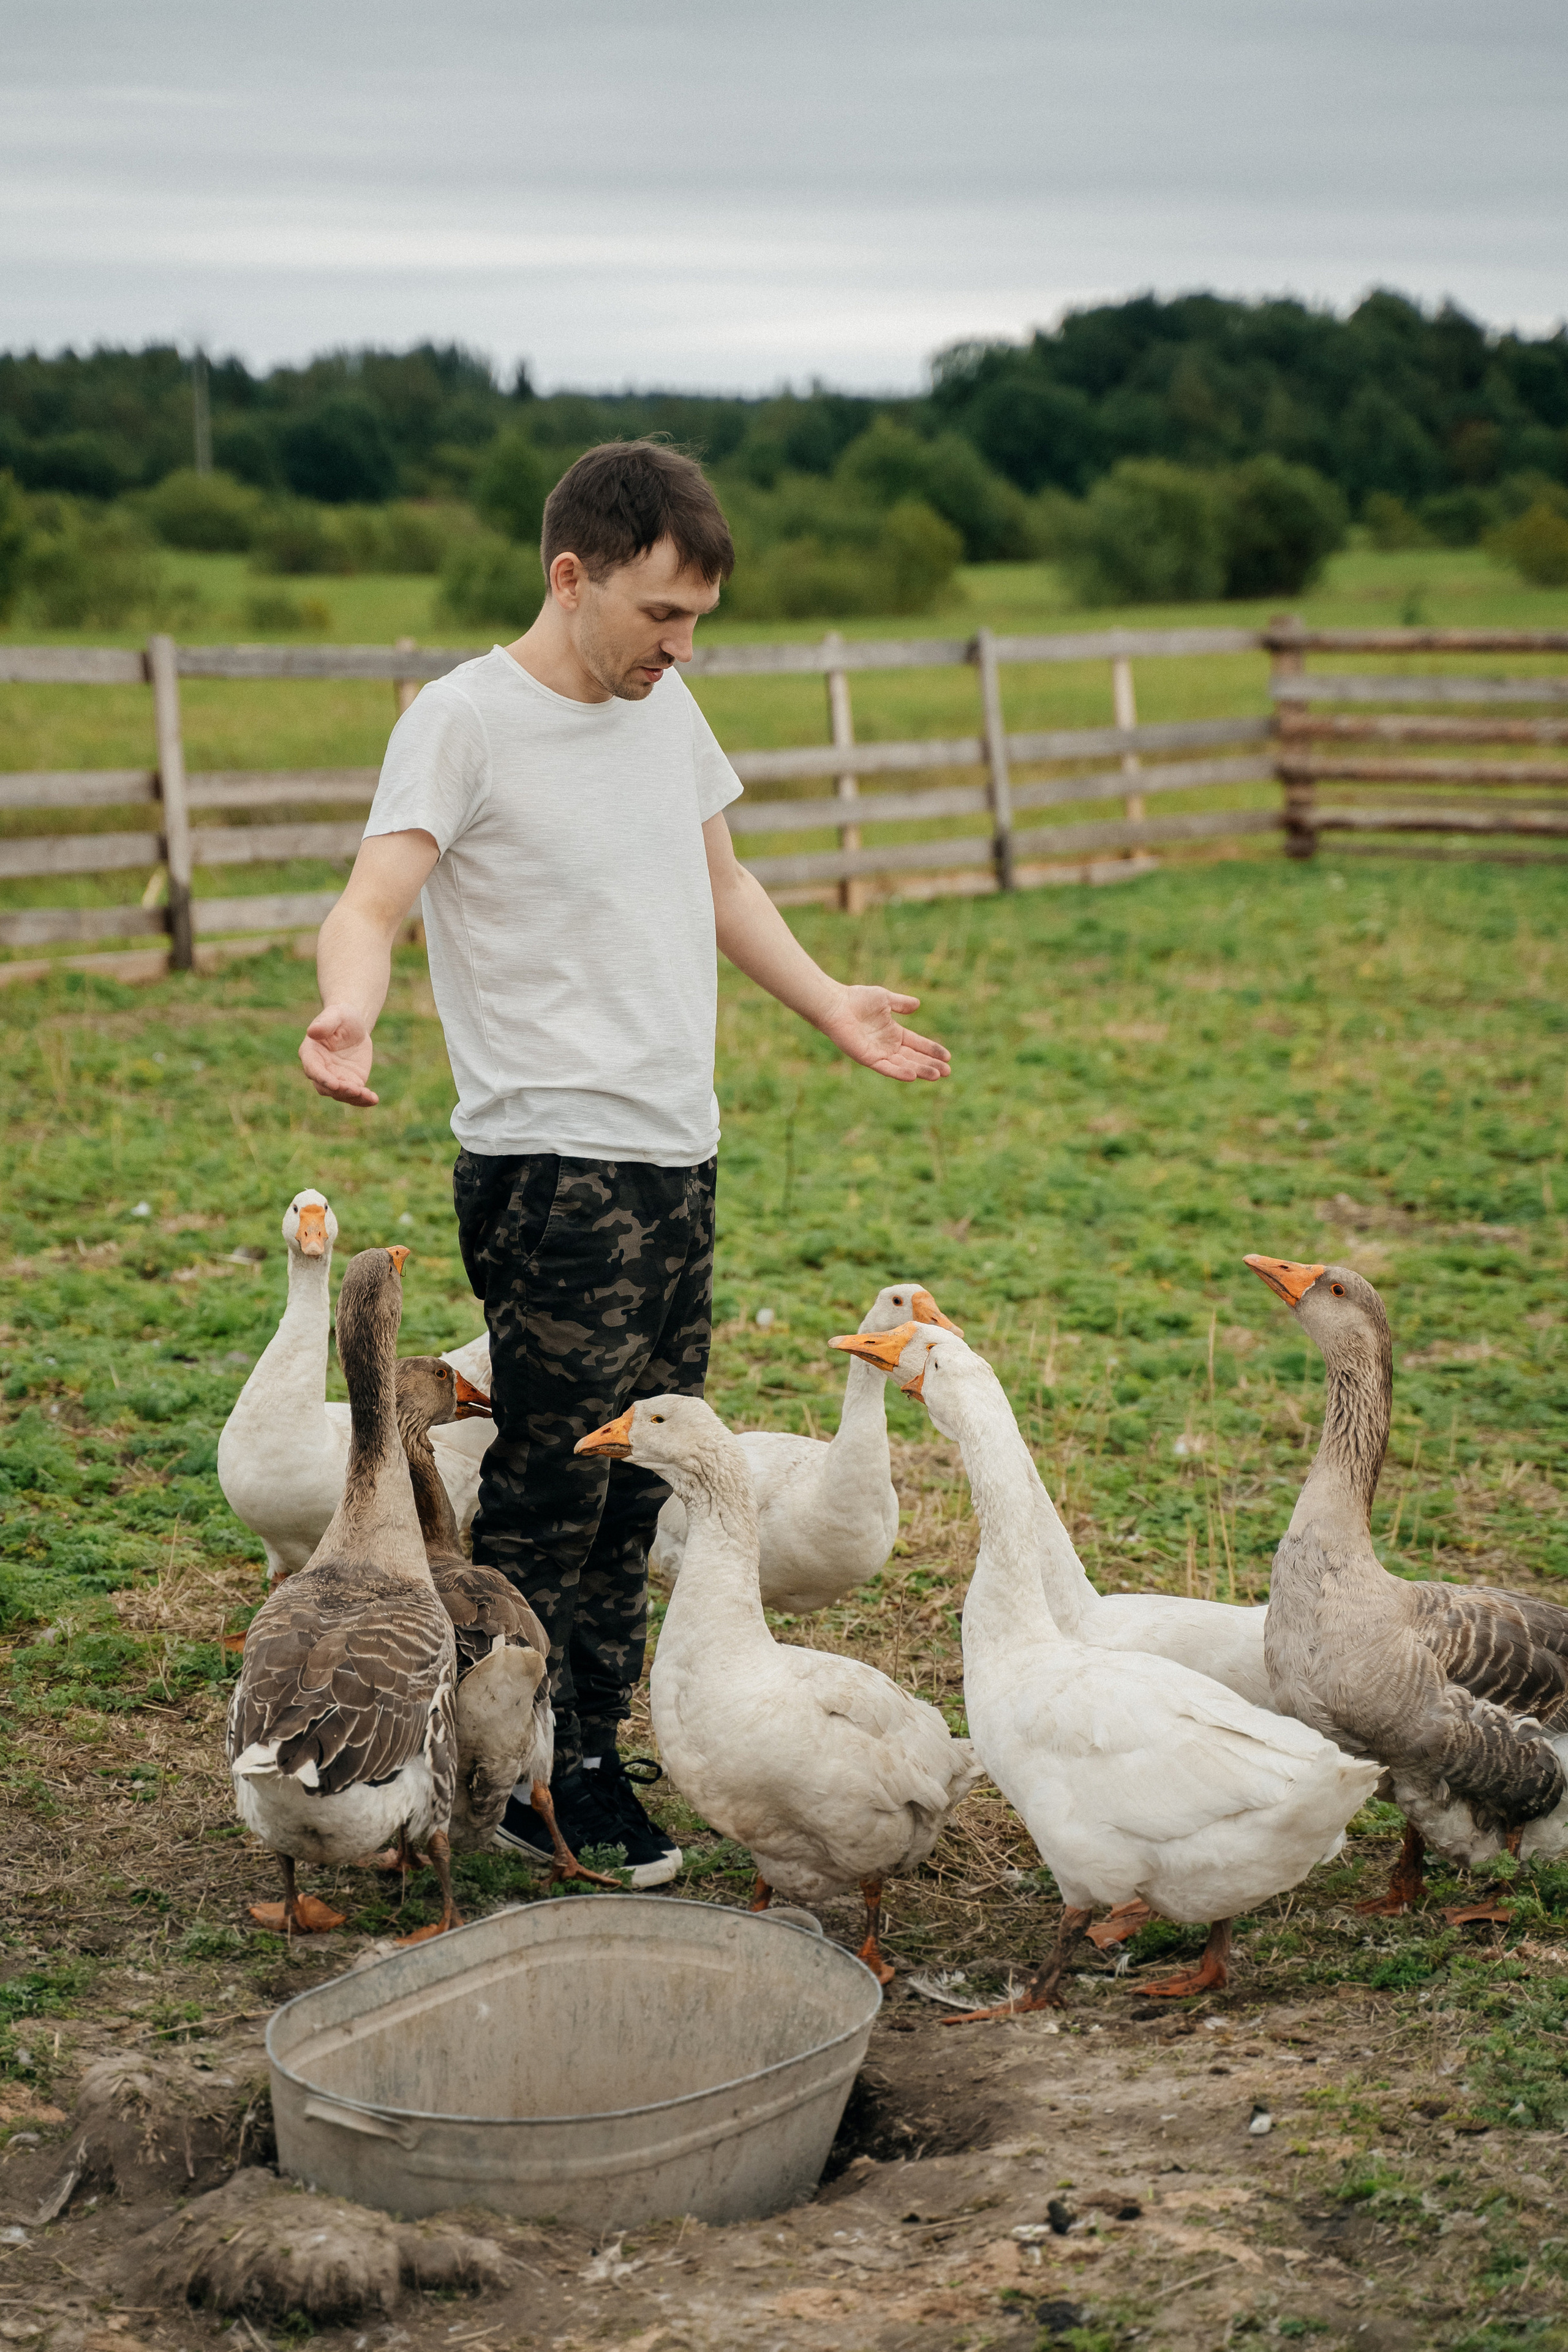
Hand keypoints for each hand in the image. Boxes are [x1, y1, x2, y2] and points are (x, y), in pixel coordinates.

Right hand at [300, 1004, 378, 1105]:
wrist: (355, 1026)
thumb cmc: (341, 1017)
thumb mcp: (336, 1015)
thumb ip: (325, 1023)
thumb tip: (312, 1031)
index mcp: (310, 1053)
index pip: (313, 1069)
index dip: (323, 1078)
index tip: (335, 1084)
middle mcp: (319, 1070)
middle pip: (325, 1087)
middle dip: (340, 1090)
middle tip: (356, 1089)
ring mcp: (334, 1078)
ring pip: (340, 1094)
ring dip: (353, 1097)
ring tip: (368, 1096)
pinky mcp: (349, 1082)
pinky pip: (354, 1095)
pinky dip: (363, 1100)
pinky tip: (374, 1099)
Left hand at [817, 984, 950, 1082]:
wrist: (836, 1004)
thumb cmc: (857, 999)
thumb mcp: (885, 998)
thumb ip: (900, 1003)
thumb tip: (917, 1004)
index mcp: (893, 1033)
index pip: (918, 1044)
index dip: (932, 1050)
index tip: (948, 1056)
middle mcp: (887, 1046)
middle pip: (914, 1058)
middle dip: (931, 1064)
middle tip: (948, 1072)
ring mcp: (878, 1053)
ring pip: (903, 1065)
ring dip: (920, 1070)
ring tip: (937, 1075)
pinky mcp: (867, 1058)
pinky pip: (886, 1068)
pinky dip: (899, 1072)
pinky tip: (913, 1075)